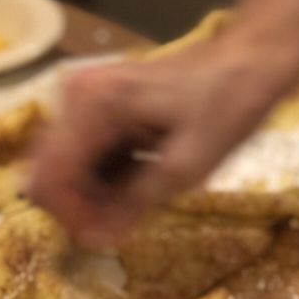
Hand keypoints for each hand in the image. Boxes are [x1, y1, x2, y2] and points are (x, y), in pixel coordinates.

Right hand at [29, 33, 298, 245]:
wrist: (249, 60)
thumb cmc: (227, 105)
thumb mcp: (186, 166)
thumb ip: (135, 204)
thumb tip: (96, 239)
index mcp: (93, 105)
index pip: (50, 176)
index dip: (69, 216)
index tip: (100, 239)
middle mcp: (76, 96)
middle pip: (50, 171)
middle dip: (80, 206)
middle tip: (118, 227)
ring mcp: (84, 97)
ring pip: (65, 165)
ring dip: (92, 193)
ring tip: (134, 208)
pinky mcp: (98, 103)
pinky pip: (85, 152)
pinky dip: (104, 176)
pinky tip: (138, 184)